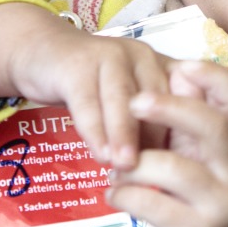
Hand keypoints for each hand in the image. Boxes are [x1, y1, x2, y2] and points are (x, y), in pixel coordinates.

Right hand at [0, 3, 174, 168]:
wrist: (42, 52)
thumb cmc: (93, 86)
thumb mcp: (126, 101)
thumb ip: (148, 125)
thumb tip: (168, 171)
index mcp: (161, 65)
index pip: (181, 100)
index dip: (183, 135)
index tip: (185, 170)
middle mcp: (141, 55)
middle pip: (154, 100)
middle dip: (156, 138)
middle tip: (157, 173)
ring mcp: (108, 55)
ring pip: (122, 99)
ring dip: (124, 134)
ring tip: (126, 166)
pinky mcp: (76, 64)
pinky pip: (87, 101)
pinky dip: (95, 130)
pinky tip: (99, 154)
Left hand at [104, 61, 227, 226]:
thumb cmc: (193, 200)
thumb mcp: (197, 157)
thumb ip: (188, 120)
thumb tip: (178, 72)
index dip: (213, 77)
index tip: (180, 66)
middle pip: (214, 127)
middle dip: (172, 109)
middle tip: (135, 101)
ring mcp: (221, 205)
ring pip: (173, 168)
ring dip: (134, 165)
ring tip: (117, 171)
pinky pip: (151, 204)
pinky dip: (124, 195)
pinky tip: (115, 196)